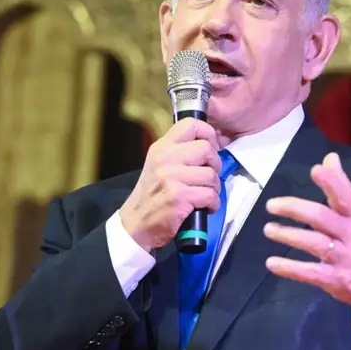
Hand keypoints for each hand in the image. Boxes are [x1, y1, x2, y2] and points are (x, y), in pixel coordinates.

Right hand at [119, 118, 221, 252]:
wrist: (136, 224)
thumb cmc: (152, 196)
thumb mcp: (158, 166)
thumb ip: (178, 152)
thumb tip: (208, 144)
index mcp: (161, 148)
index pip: (190, 125)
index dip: (208, 134)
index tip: (210, 149)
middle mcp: (165, 159)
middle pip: (206, 149)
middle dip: (214, 165)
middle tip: (208, 177)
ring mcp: (171, 178)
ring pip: (211, 174)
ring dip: (214, 188)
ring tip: (205, 195)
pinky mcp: (179, 197)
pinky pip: (210, 195)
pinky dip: (212, 203)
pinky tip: (204, 207)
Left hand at [263, 152, 350, 321]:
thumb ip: (341, 189)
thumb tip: (328, 158)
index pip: (346, 196)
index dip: (332, 182)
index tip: (315, 170)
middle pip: (322, 217)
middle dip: (295, 208)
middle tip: (271, 205)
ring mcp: (345, 259)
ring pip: (314, 243)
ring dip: (288, 235)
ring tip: (268, 229)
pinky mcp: (336, 280)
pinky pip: (310, 273)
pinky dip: (289, 268)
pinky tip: (272, 262)